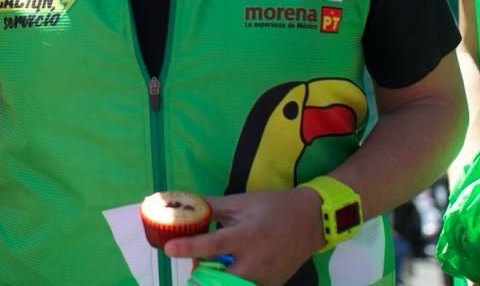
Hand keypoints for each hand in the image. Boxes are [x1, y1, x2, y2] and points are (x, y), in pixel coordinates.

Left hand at [164, 187, 323, 285]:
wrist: (311, 221)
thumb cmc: (273, 207)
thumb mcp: (241, 202)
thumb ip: (212, 207)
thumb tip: (185, 204)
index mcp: (248, 235)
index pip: (213, 244)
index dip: (189, 247)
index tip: (168, 249)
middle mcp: (256, 261)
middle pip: (219, 278)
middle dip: (201, 272)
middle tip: (197, 261)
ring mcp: (265, 278)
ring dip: (217, 279)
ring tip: (215, 263)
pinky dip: (233, 281)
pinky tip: (232, 268)